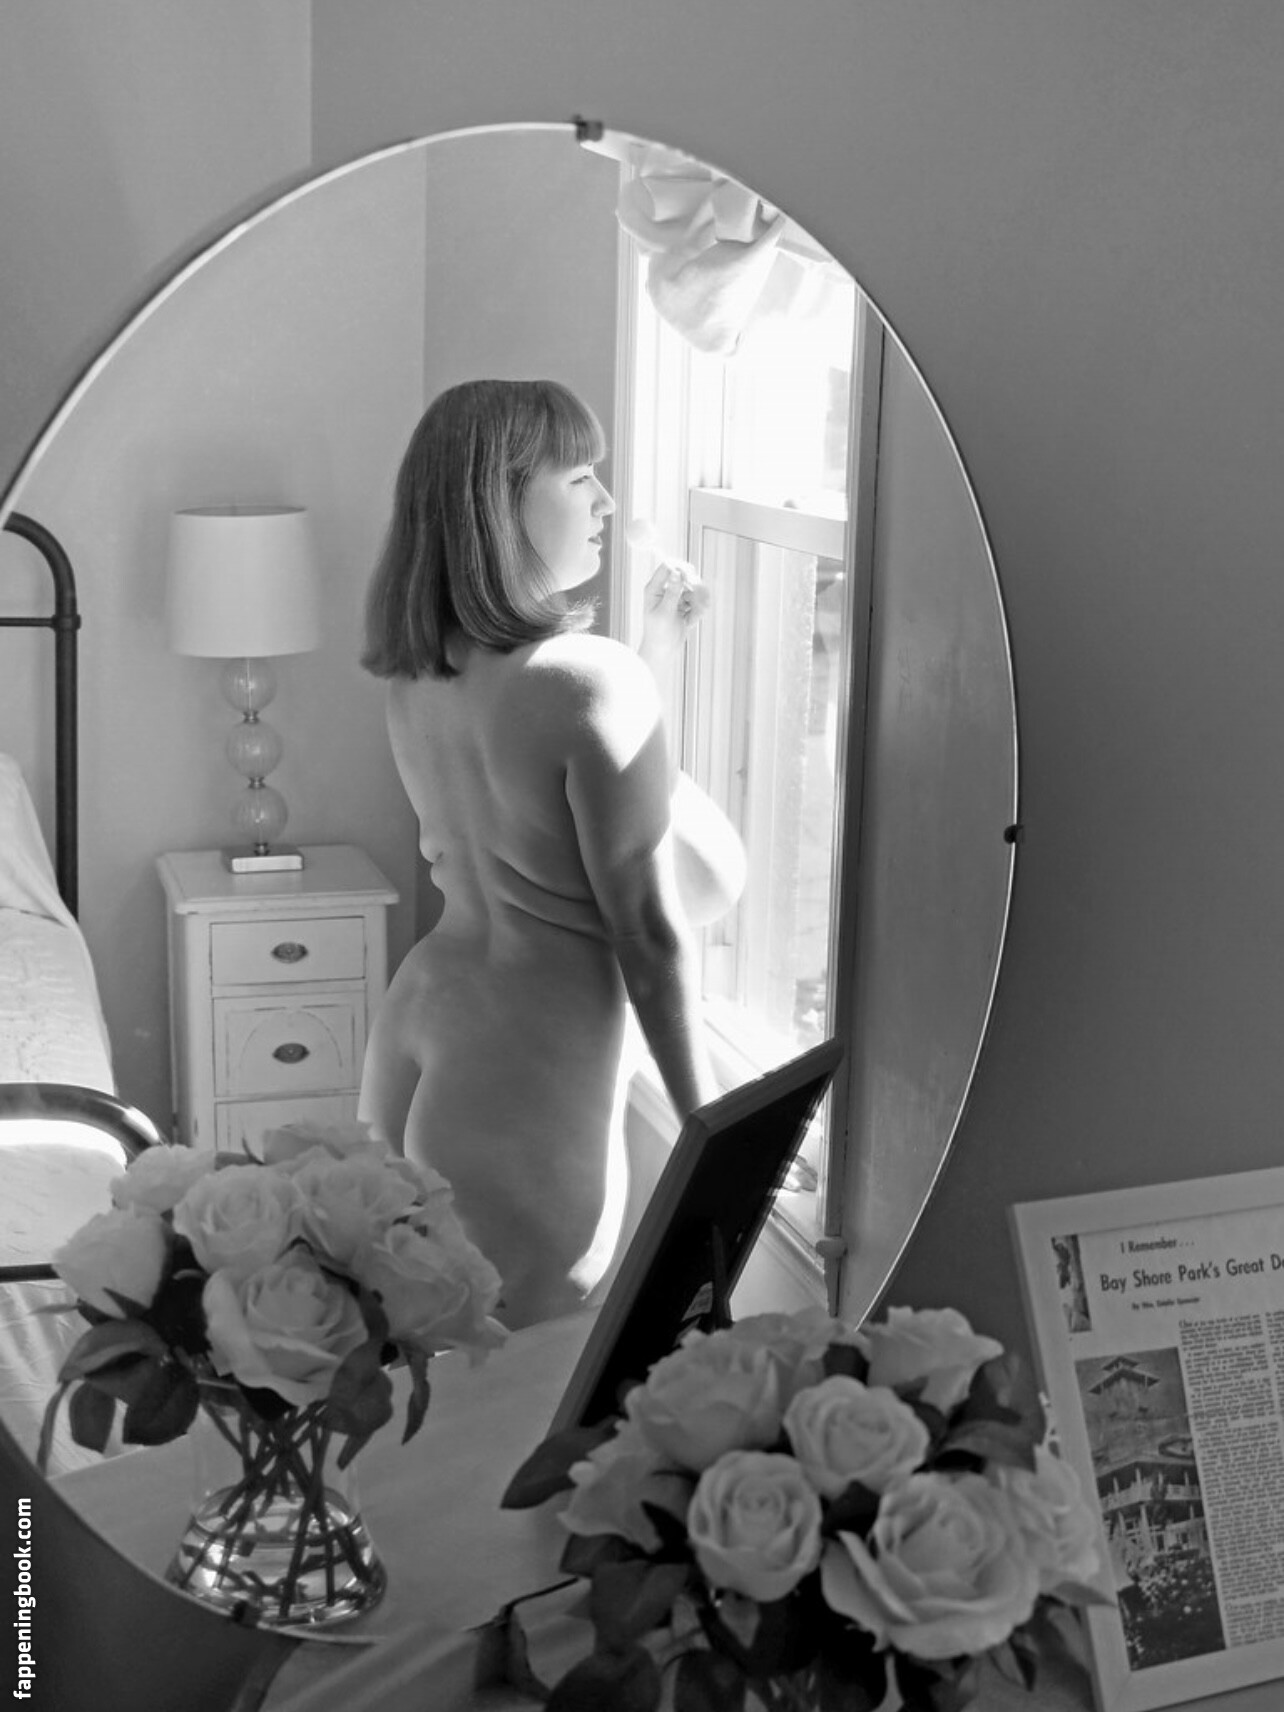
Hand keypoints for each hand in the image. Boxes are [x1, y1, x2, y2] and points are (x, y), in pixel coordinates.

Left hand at [639, 560, 709, 674]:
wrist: (662, 652)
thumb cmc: (658, 634)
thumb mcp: (665, 613)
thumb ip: (672, 592)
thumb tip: (676, 573)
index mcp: (654, 589)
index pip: (668, 566)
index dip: (682, 568)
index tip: (692, 577)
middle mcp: (665, 590)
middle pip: (686, 576)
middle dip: (695, 588)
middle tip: (701, 601)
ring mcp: (676, 597)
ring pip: (694, 590)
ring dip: (698, 603)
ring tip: (694, 617)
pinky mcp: (684, 606)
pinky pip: (697, 602)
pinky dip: (697, 611)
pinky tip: (691, 623)